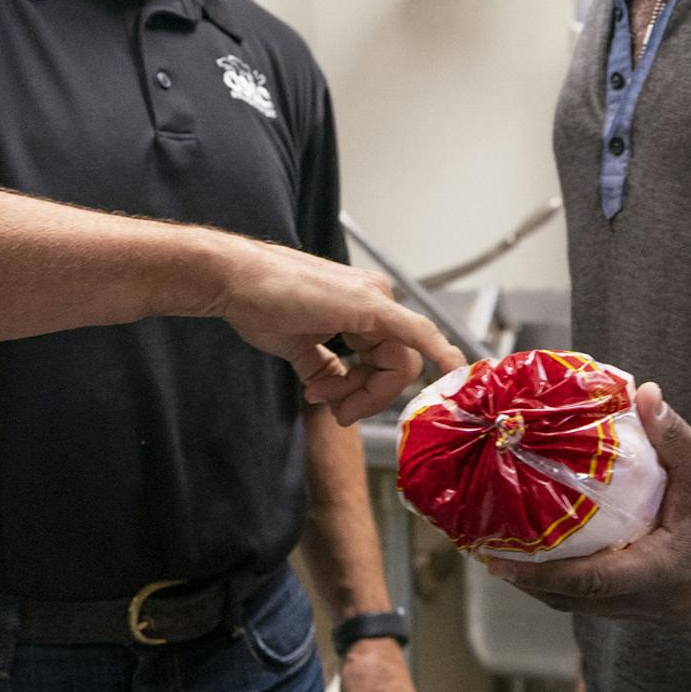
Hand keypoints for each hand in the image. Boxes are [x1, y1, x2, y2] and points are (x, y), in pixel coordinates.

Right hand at [211, 238, 463, 419]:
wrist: (235, 281)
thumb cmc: (260, 305)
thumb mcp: (299, 347)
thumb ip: (325, 370)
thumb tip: (332, 396)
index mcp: (365, 308)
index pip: (387, 362)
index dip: (367, 393)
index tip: (337, 408)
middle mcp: (378, 300)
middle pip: (398, 367)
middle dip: (368, 398)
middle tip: (334, 410)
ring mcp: (377, 299)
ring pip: (399, 365)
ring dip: (364, 393)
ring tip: (321, 394)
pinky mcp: (370, 304)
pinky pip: (416, 334)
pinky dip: (439, 352)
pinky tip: (454, 369)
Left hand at [490, 384, 690, 619]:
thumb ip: (673, 433)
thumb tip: (642, 393)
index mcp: (670, 572)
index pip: (591, 583)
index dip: (541, 576)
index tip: (500, 564)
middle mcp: (665, 603)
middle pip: (585, 604)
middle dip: (538, 585)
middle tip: (495, 558)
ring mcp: (670, 612)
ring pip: (600, 609)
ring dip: (561, 589)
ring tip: (520, 561)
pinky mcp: (674, 606)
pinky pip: (618, 604)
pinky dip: (588, 587)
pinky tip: (568, 563)